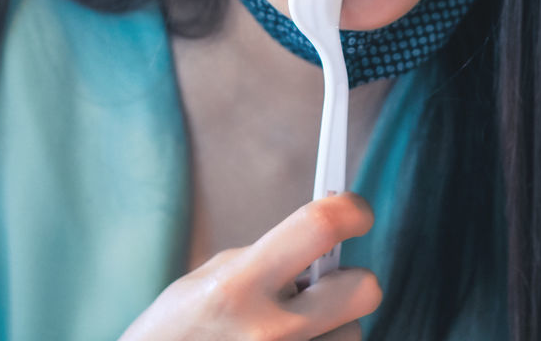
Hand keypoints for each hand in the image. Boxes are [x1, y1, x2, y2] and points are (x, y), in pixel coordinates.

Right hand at [118, 192, 381, 340]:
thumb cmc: (176, 333)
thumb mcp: (209, 279)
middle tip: (325, 283)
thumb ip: (266, 259)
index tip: (356, 211)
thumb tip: (321, 247)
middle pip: (364, 290)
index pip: (318, 228)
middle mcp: (269, 331)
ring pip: (354, 333)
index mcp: (238, 285)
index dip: (350, 210)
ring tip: (293, 329)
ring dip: (332, 326)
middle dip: (351, 279)